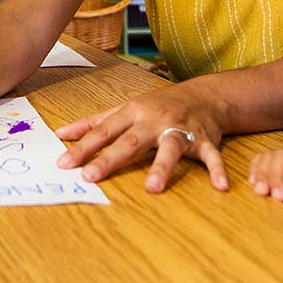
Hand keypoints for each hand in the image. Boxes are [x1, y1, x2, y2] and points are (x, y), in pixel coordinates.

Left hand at [54, 80, 229, 192]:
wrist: (204, 94)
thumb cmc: (158, 105)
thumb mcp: (125, 109)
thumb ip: (94, 122)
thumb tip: (61, 133)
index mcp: (133, 113)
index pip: (103, 131)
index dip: (83, 147)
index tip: (64, 164)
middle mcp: (154, 120)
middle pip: (130, 141)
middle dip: (110, 159)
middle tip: (91, 177)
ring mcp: (180, 129)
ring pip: (171, 148)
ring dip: (162, 167)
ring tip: (152, 188)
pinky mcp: (205, 139)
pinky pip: (212, 156)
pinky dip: (217, 170)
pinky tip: (221, 187)